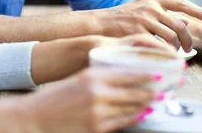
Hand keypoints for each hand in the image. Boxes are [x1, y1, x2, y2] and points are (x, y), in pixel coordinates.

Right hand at [20, 68, 159, 132]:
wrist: (34, 117)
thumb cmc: (54, 98)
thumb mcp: (77, 81)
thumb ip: (99, 79)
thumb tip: (123, 80)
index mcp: (92, 76)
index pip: (127, 74)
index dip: (147, 75)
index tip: (160, 74)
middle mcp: (97, 93)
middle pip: (135, 92)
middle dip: (154, 91)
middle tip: (167, 89)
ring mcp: (98, 113)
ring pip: (132, 108)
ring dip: (147, 105)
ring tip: (158, 101)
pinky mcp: (97, 128)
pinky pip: (123, 122)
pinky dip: (135, 117)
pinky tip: (142, 114)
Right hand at [86, 0, 201, 51]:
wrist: (101, 23)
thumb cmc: (123, 18)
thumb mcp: (144, 10)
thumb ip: (163, 14)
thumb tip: (187, 23)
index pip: (181, 3)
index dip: (197, 11)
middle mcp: (151, 6)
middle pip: (179, 24)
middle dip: (188, 39)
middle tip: (189, 49)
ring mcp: (144, 18)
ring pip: (172, 36)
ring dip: (177, 47)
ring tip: (176, 54)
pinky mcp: (138, 31)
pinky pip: (159, 44)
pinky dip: (165, 51)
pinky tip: (165, 56)